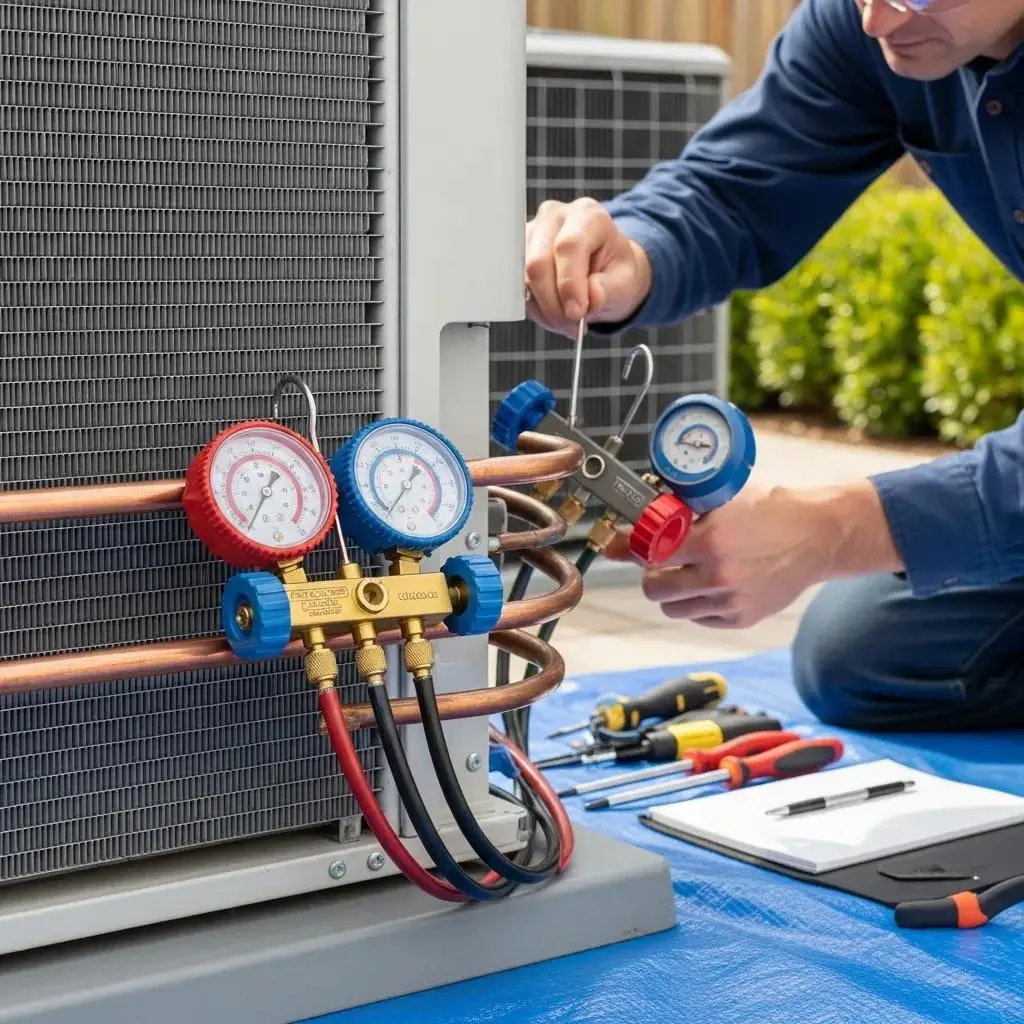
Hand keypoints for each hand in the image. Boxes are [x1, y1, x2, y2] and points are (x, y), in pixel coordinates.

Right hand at [524, 198, 652, 337]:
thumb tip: (592, 297)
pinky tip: (554, 314)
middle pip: (539, 262)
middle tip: (571, 326)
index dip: (569, 284)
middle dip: (553, 303)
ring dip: (544, 309)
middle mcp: (556, 217)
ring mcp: (532, 232)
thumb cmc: (615, 270)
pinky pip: (518, 287)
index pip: (569, 246)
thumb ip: (610, 289)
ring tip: (567, 323)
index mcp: (588, 215)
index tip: (577, 313)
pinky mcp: (519, 252)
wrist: (605, 269)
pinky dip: (535, 308)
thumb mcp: (626, 281)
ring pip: (524, 277)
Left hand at [604, 485, 847, 628]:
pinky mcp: (742, 618)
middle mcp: (719, 576)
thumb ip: (677, 513)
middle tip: (661, 563)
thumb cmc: (767, 511)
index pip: (650, 555)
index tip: (630, 546)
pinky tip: (711, 585)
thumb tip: (632, 526)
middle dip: (652, 574)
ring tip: (687, 573)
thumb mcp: (721, 501)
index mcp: (710, 542)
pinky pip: (700, 618)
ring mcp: (731, 602)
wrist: (816, 536)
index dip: (637, 549)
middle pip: (654, 589)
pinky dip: (697, 605)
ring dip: (673, 592)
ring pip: (673, 609)